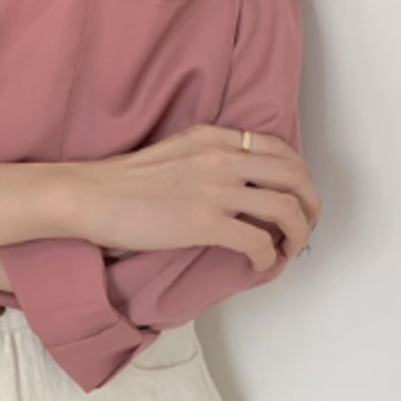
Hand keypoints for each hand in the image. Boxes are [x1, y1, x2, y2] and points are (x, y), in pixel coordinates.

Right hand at [72, 123, 321, 272]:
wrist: (90, 195)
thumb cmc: (122, 180)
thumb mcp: (174, 150)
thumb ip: (208, 156)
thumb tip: (235, 182)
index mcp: (214, 137)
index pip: (279, 149)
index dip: (299, 176)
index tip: (297, 196)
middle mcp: (222, 158)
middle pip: (294, 176)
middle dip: (310, 205)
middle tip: (305, 225)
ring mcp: (215, 190)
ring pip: (286, 209)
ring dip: (297, 233)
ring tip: (289, 248)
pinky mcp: (205, 223)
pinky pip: (258, 241)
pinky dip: (267, 256)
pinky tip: (258, 263)